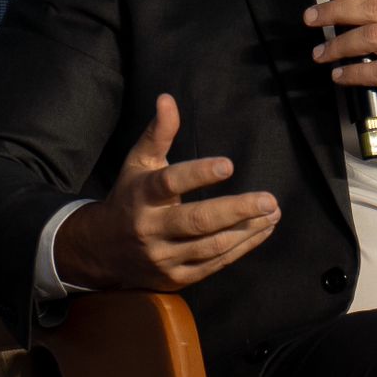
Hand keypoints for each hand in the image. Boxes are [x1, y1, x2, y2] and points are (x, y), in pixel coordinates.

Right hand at [54, 94, 280, 290]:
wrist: (103, 251)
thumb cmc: (130, 197)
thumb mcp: (138, 163)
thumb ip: (158, 133)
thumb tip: (167, 98)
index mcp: (142, 195)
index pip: (170, 183)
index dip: (199, 174)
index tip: (229, 165)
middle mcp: (151, 228)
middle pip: (198, 221)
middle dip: (237, 210)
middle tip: (269, 200)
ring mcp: (164, 257)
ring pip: (212, 246)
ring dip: (247, 230)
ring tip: (273, 213)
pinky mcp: (177, 277)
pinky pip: (215, 264)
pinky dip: (241, 248)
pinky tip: (262, 231)